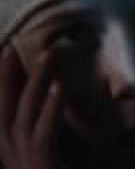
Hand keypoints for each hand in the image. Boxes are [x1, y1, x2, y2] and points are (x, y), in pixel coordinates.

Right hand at [0, 45, 64, 168]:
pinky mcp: (41, 168)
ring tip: (48, 53)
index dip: (2, 84)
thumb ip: (53, 128)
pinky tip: (60, 85)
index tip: (5, 53)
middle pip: (3, 113)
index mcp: (15, 153)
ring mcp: (24, 165)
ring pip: (24, 118)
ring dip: (36, 83)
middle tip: (10, 47)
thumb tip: (59, 91)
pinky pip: (43, 136)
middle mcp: (14, 159)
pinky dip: (50, 109)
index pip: (3, 114)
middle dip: (4, 79)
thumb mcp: (58, 153)